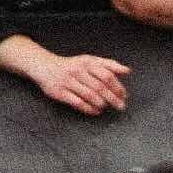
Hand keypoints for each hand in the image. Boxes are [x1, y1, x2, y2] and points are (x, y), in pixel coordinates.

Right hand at [11, 42, 136, 119]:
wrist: (44, 67)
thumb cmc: (71, 65)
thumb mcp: (89, 60)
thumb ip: (109, 65)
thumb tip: (127, 71)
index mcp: (87, 62)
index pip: (107, 75)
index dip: (117, 87)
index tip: (124, 95)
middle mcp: (78, 71)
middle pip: (100, 87)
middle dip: (113, 98)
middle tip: (120, 106)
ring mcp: (68, 82)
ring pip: (89, 96)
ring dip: (101, 104)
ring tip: (106, 107)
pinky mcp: (59, 92)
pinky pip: (77, 103)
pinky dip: (89, 109)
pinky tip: (95, 111)